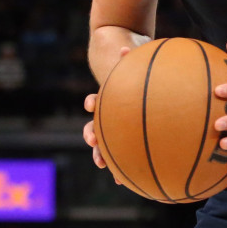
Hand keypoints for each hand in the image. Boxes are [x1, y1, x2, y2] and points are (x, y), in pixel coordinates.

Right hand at [82, 46, 132, 183]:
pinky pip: (123, 154)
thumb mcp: (131, 64)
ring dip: (101, 154)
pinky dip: (123, 166)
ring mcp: (116, 127)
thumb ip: (127, 57)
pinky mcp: (125, 138)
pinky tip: (125, 179)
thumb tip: (125, 48)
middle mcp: (109, 114)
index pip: (97, 100)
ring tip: (101, 164)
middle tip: (92, 140)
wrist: (136, 82)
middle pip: (94, 124)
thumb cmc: (135, 71)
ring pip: (104, 143)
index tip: (91, 105)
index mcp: (110, 97)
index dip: (93, 102)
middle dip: (90, 133)